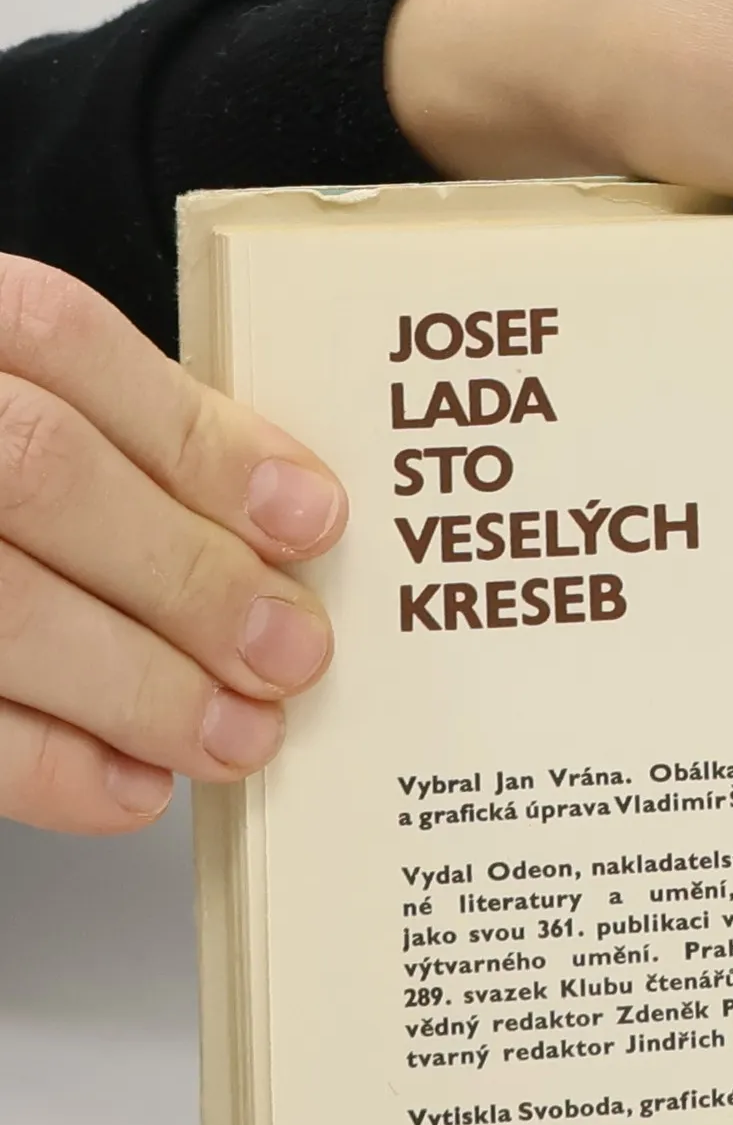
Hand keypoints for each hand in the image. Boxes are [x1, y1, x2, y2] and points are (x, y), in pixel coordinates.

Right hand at [0, 257, 343, 834]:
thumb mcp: (33, 416)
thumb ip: (132, 449)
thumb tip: (286, 524)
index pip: (64, 341)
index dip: (201, 441)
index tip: (310, 520)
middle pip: (40, 475)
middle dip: (191, 576)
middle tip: (290, 652)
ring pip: (4, 604)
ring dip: (145, 687)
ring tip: (240, 734)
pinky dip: (57, 767)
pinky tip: (135, 783)